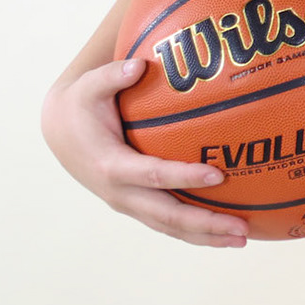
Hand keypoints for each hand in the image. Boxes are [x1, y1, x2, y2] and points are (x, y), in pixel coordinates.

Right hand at [40, 57, 249, 247]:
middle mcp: (119, 193)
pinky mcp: (135, 206)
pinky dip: (195, 231)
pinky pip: (168, 223)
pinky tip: (225, 231)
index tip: (218, 174)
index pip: (153, 175)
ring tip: (243, 238)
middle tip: (242, 228)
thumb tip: (138, 66)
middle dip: (205, 223)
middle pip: (166, 215)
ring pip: (169, 226)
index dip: (184, 177)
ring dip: (205, 236)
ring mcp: (127, 204)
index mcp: (110, 165)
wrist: (61, 134)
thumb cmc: (82, 105)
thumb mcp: (89, 87)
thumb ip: (112, 75)